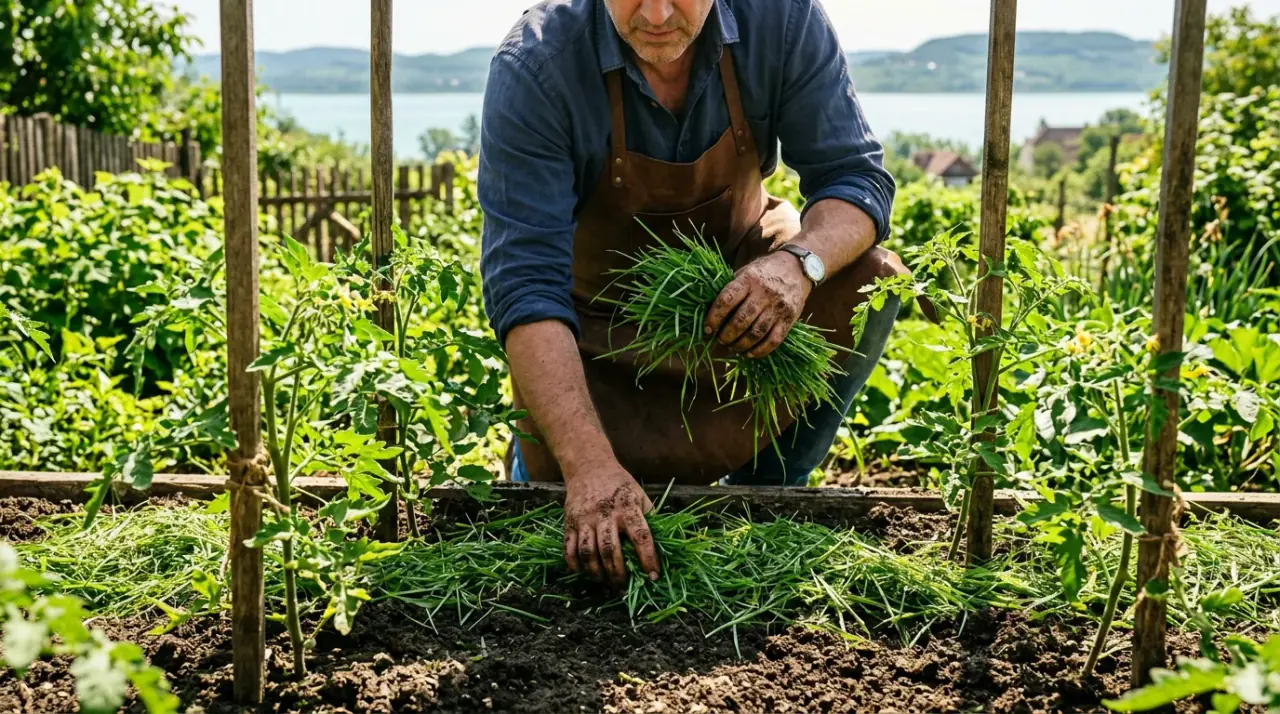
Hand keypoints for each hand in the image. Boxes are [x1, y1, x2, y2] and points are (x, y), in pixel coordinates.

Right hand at [563, 461, 660, 587]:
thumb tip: (664, 543)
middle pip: (609, 550)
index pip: (641, 536)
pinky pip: (569, 549)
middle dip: (618, 573)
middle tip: (624, 587)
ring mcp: (585, 519)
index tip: (653, 576)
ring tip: (605, 581)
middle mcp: (605, 514)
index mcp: (627, 508)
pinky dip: (575, 565)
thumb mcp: (640, 495)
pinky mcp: (569, 522)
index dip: (648, 558)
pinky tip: (583, 572)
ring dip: (596, 572)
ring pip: (588, 552)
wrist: (589, 466)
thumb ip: (649, 517)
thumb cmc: (619, 484)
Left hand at [704, 250, 811, 358]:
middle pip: (741, 320)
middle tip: (720, 341)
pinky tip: (749, 353)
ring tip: (732, 348)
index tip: (707, 329)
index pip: (726, 301)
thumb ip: (730, 290)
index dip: (714, 318)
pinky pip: (774, 340)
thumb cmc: (764, 272)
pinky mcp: (790, 318)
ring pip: (756, 333)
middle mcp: (764, 293)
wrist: (797, 268)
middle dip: (726, 335)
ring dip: (741, 345)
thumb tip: (708, 313)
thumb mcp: (745, 272)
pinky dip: (760, 351)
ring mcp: (778, 307)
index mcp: (748, 279)